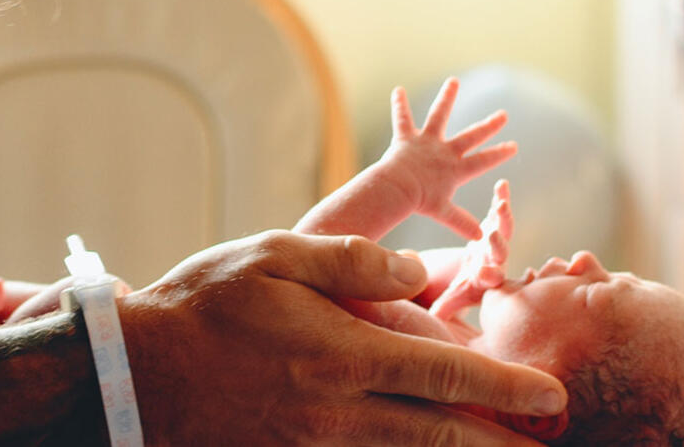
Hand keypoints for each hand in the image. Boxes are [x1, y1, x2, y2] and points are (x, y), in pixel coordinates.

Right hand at [121, 230, 565, 445]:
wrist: (132, 375)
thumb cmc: (203, 306)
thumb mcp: (275, 255)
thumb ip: (354, 261)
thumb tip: (422, 272)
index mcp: (343, 354)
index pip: (446, 374)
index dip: (507, 386)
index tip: (551, 394)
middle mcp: (338, 411)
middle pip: (442, 435)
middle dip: (502, 443)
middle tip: (548, 444)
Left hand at [380, 79, 516, 239]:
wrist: (398, 189)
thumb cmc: (420, 202)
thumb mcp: (443, 213)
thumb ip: (461, 222)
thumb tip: (480, 238)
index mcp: (456, 169)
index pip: (483, 161)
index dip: (499, 154)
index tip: (513, 146)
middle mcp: (445, 152)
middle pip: (471, 136)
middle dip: (488, 126)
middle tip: (503, 115)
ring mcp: (427, 142)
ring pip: (439, 115)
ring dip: (447, 98)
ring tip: (453, 81)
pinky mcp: (407, 138)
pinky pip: (402, 119)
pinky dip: (399, 105)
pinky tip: (397, 90)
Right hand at [432, 180, 515, 319]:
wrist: (475, 274)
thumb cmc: (463, 288)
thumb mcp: (451, 299)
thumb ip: (444, 308)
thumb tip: (434, 320)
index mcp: (486, 279)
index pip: (489, 280)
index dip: (489, 277)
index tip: (485, 275)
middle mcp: (495, 261)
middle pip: (499, 253)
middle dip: (497, 244)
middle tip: (492, 236)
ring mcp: (496, 242)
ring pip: (503, 230)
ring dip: (502, 218)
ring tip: (501, 204)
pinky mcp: (494, 225)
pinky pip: (499, 211)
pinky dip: (501, 198)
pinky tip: (502, 185)